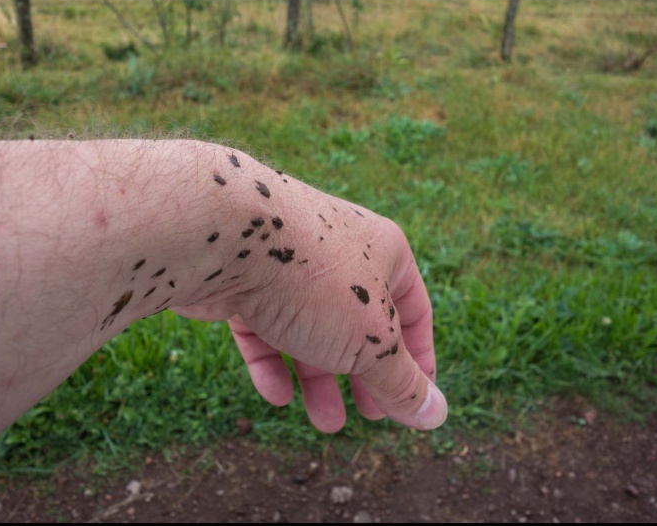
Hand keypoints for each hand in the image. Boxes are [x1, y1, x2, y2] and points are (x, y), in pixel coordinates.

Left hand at [174, 178, 446, 432]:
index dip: (419, 359)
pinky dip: (272, 362)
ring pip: (309, 329)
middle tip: (369, 416)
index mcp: (382, 251)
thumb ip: (401, 381)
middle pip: (357, 323)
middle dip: (365, 375)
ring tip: (325, 423)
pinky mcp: (242, 279)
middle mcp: (336, 252)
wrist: (220, 233)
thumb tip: (436, 416)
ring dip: (319, 379)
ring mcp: (286, 264)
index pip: (414, 310)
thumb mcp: (370, 341)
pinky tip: (277, 397)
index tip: (416, 400)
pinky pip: (262, 326)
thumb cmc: (312, 278)